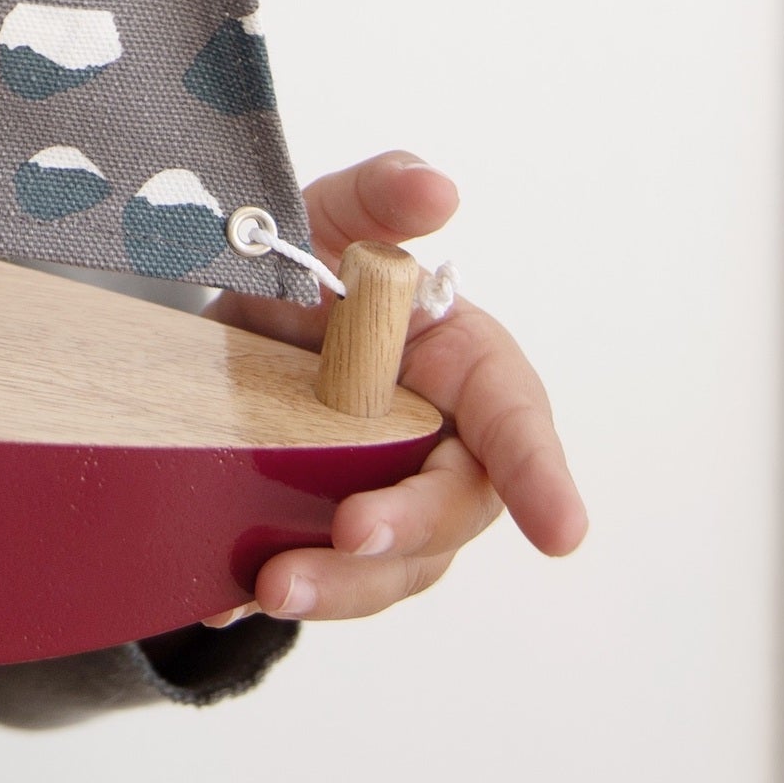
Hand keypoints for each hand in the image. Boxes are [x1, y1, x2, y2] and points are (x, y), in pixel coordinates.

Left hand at [204, 150, 586, 624]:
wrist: (243, 324)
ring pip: (392, 565)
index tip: (563, 533)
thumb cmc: (319, 273)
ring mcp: (398, 499)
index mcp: (469, 369)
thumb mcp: (334, 220)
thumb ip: (380, 197)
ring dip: (338, 583)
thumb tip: (437, 186)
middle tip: (349, 533)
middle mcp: (447, 445)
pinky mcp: (343, 535)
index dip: (542, 475)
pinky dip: (280, 588)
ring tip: (268, 585)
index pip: (515, 423)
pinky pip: (325, 577)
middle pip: (451, 507)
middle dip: (406, 529)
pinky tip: (220, 596)